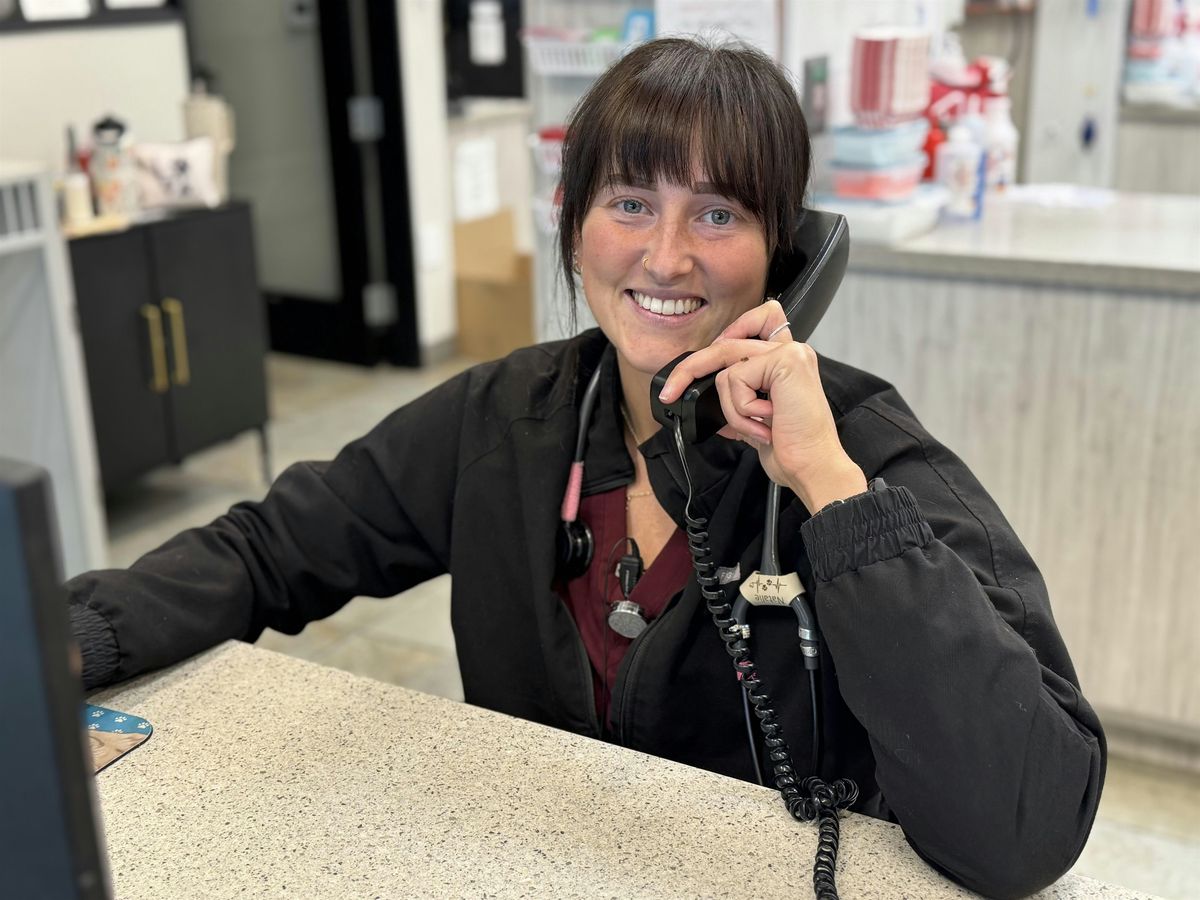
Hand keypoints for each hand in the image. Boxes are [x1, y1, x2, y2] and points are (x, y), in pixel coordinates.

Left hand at [656, 300, 866, 511]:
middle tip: (671, 391)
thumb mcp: (755, 421)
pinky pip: (734, 379)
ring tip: (758, 426)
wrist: (812, 467)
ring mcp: (790, 354)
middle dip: (691, 368)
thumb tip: (705, 398)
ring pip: (726, 369)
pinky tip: (766, 421)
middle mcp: (792, 352)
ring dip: (732, 408)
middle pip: (728, 342)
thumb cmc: (793, 450)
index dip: (732, 331)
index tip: (710, 356)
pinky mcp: (785, 362)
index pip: (760, 319)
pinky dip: (741, 409)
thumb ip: (737, 401)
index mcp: (788, 362)